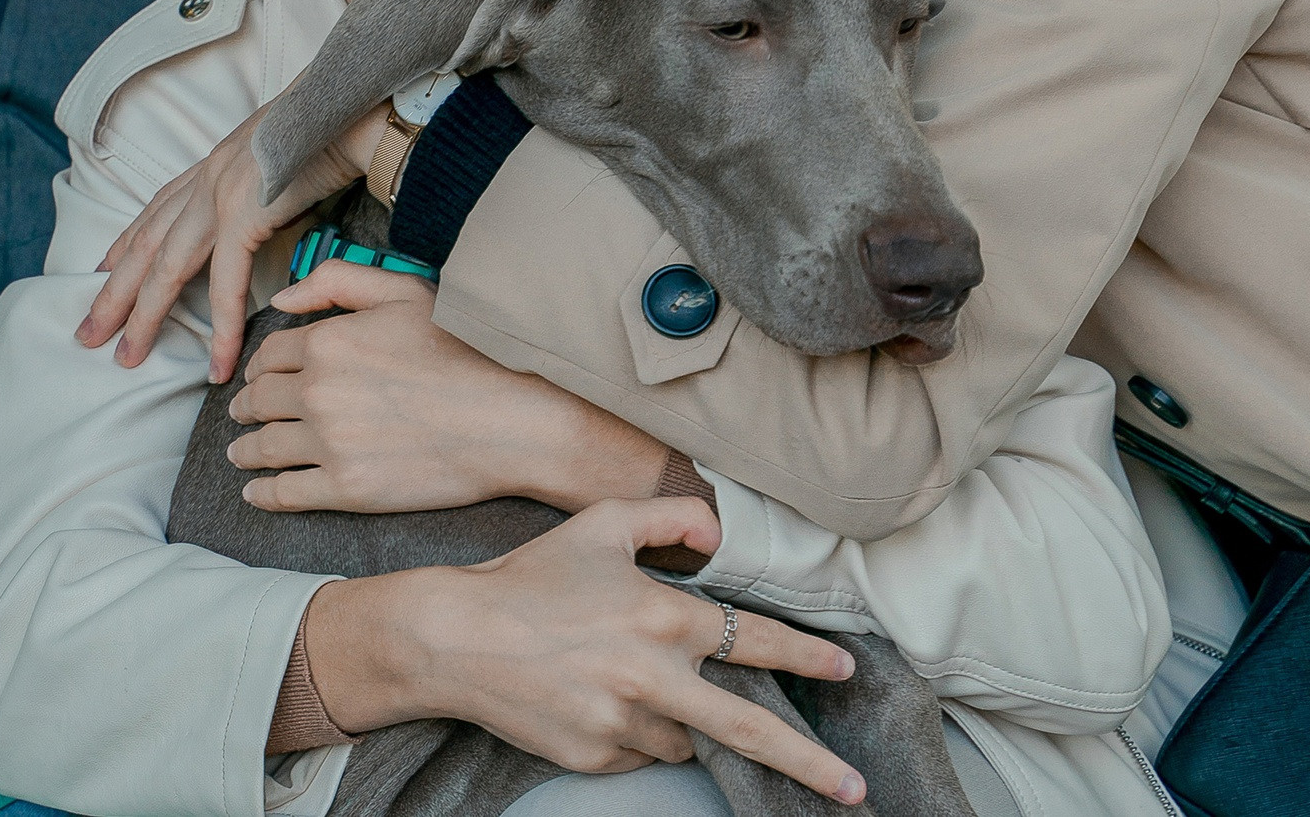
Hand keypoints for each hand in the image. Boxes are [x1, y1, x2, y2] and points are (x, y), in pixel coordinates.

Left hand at [77, 98, 389, 379]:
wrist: (359, 110)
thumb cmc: (336, 130)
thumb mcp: (283, 157)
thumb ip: (264, 187)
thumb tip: (269, 212)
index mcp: (214, 164)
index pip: (156, 210)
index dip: (124, 244)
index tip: (101, 273)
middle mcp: (206, 178)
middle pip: (145, 245)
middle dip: (113, 293)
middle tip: (87, 334)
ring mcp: (220, 196)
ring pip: (166, 269)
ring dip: (144, 317)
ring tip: (127, 358)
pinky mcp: (244, 216)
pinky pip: (225, 285)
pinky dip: (220, 328)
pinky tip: (216, 363)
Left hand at [230, 262, 668, 513]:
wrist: (509, 419)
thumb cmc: (466, 352)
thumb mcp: (403, 293)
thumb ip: (336, 283)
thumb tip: (281, 299)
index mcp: (326, 342)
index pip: (269, 355)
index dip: (259, 366)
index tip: (257, 376)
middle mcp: (317, 393)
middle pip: (258, 402)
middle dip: (244, 407)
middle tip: (240, 414)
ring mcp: (329, 444)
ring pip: (263, 448)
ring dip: (245, 451)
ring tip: (242, 454)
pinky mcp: (346, 490)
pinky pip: (284, 493)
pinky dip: (261, 493)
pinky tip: (256, 492)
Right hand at [304, 498, 865, 804]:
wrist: (455, 638)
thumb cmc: (530, 577)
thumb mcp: (600, 526)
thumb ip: (668, 519)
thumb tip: (717, 533)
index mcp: (665, 618)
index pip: (756, 643)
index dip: (807, 656)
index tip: (844, 668)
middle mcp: (654, 677)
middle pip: (750, 730)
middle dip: (811, 764)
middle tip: (854, 789)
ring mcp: (625, 724)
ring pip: (688, 740)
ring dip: (692, 726)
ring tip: (650, 693)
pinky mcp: (596, 756)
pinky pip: (641, 752)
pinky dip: (642, 733)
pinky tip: (604, 701)